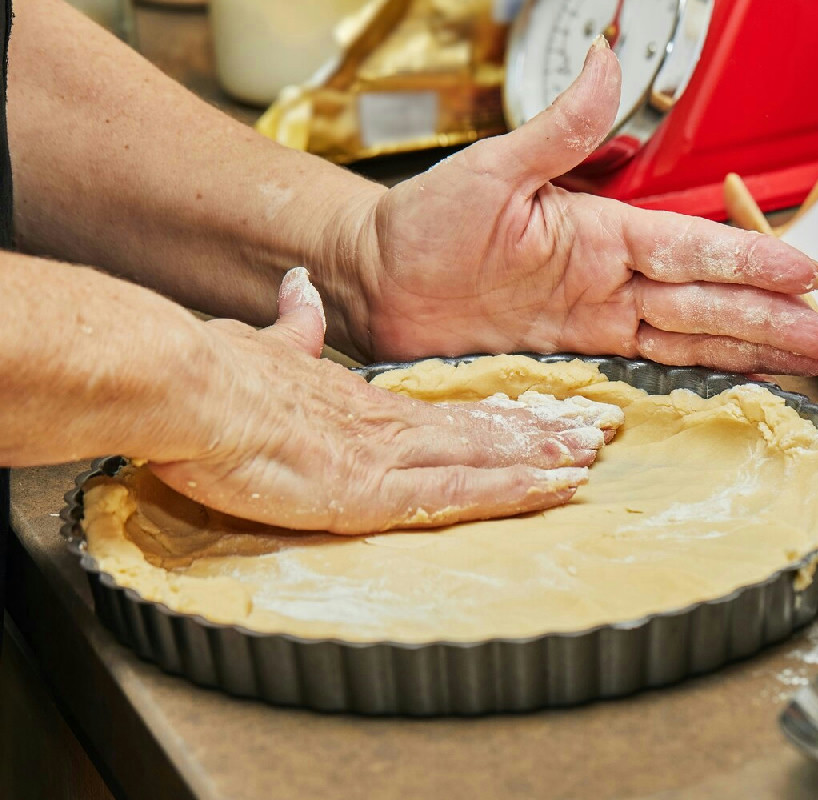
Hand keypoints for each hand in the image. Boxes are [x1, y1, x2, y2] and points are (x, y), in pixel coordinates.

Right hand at [149, 269, 605, 532]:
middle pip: (482, 430)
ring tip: (591, 459)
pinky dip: (513, 489)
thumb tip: (301, 291)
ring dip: (542, 459)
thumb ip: (293, 328)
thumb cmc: (216, 373)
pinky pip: (461, 492)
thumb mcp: (264, 345)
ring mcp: (387, 456)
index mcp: (365, 402)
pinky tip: (553, 488)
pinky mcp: (375, 489)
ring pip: (486, 455)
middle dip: (542, 434)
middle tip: (597, 430)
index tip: (543, 416)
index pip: (452, 412)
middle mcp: (388, 425)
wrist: (190, 384)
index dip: (502, 417)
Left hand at [351, 38, 817, 375]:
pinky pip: (651, 365)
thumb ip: (559, 129)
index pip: (689, 246)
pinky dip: (700, 372)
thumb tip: (605, 62)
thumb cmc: (422, 224)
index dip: (748, 259)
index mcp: (598, 230)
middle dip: (771, 314)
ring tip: (811, 355)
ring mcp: (596, 319)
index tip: (807, 270)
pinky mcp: (576, 357)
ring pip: (692, 334)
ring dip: (753, 344)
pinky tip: (742, 377)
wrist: (379, 285)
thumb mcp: (491, 169)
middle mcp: (607, 277)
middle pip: (706, 297)